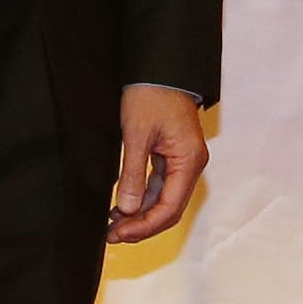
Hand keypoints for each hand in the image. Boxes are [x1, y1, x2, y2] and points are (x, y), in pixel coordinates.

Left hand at [109, 84, 206, 243]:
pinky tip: (123, 205)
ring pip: (164, 200)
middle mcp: (191, 165)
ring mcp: (183, 161)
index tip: (118, 233)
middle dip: (142, 225)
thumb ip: (133, 174)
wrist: (161, 69)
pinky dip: (143, 198)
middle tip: (112, 234)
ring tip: (113, 224)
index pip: (170, 208)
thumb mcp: (137, 134)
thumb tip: (126, 210)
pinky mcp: (172, 156)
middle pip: (170, 209)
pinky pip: (160, 186)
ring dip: (141, 214)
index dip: (144, 226)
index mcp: (188, 161)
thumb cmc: (152, 95)